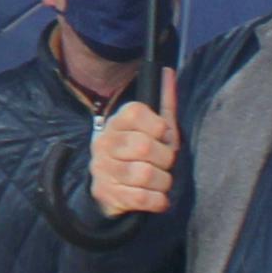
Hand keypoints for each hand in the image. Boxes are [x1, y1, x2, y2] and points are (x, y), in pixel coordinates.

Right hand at [89, 73, 180, 216]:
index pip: (136, 112)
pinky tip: (158, 198)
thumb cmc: (139, 155)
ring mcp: (103, 169)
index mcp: (116, 122)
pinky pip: (141, 198)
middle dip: (165, 158)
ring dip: (163, 181)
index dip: (158, 126)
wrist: (112, 190)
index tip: (162, 136)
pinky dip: (158, 200)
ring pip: (144, 174)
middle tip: (165, 163)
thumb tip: (169, 72)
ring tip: (161, 181)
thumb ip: (163, 102)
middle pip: (144, 147)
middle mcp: (105, 143)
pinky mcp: (107, 194)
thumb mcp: (153, 129)